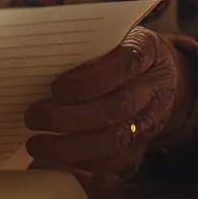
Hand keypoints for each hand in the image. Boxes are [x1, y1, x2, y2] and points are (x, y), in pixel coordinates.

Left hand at [25, 27, 191, 179]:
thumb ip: (88, 44)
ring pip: (116, 139)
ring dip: (72, 146)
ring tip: (36, 144)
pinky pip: (115, 161)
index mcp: (147, 51)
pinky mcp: (142, 144)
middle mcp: (153, 88)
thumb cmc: (123, 50)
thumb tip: (38, 56)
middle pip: (117, 107)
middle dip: (72, 117)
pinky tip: (55, 159)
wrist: (162, 75)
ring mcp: (150, 119)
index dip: (91, 80)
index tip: (57, 88)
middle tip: (34, 117)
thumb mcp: (115, 34)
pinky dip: (82, 163)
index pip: (126, 65)